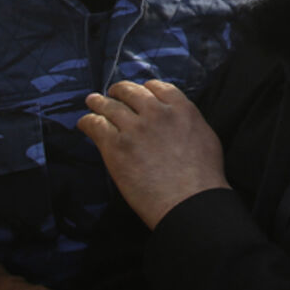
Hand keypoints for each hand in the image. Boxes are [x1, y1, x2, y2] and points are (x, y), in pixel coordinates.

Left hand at [78, 80, 228, 227]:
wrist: (189, 202)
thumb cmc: (203, 178)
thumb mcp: (205, 137)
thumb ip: (187, 121)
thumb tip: (176, 119)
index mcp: (180, 109)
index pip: (156, 87)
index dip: (144, 88)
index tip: (138, 92)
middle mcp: (156, 113)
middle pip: (130, 92)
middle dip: (119, 91)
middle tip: (112, 94)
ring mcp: (134, 128)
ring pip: (110, 106)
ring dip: (98, 103)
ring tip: (92, 101)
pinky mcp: (116, 146)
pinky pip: (96, 126)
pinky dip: (88, 122)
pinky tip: (84, 123)